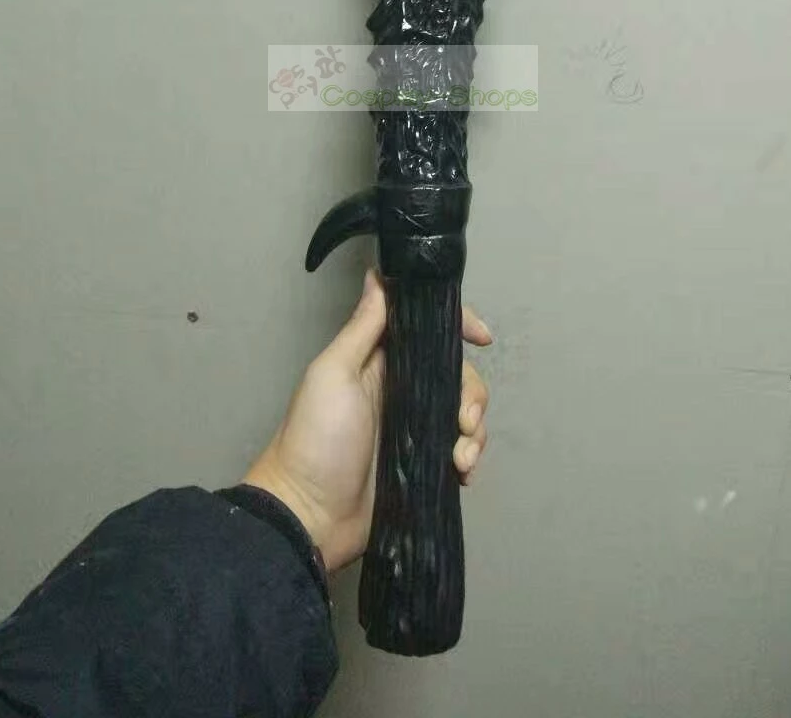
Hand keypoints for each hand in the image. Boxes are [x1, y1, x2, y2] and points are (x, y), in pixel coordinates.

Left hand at [242, 268, 491, 571]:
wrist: (309, 515)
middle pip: (455, 372)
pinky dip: (469, 456)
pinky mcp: (423, 465)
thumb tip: (379, 274)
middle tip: (463, 420)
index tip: (481, 336)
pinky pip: (460, 449)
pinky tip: (461, 471)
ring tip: (460, 456)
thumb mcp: (333, 374)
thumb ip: (362, 327)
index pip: (426, 329)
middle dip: (471, 392)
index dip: (457, 325)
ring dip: (474, 429)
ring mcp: (413, 428)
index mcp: (379, 360)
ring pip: (463, 411)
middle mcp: (400, 388)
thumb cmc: (316, 439)